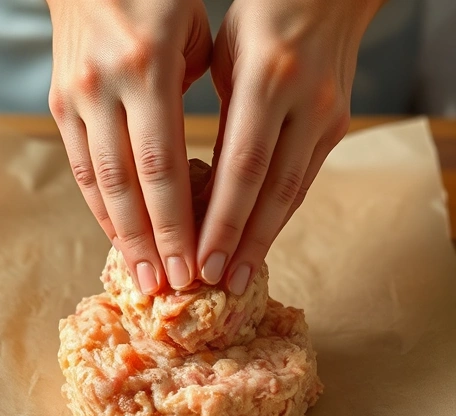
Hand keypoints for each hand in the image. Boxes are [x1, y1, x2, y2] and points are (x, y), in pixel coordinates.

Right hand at [47, 0, 212, 293]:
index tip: (197, 261)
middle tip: (170, 286)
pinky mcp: (58, 103)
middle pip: (129, 183)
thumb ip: (196, 95)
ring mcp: (76, 97)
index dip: (179, 221)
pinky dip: (98, 205)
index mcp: (148, 67)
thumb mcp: (193, 31)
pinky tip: (115, 234)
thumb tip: (203, 157)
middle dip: (151, 241)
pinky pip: (78, 166)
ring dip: (121, 234)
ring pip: (98, 182)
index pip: (165, 164)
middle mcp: (105, 87)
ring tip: (142, 274)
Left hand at [198, 0, 384, 293]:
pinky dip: (276, 215)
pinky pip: (302, 180)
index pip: (241, 167)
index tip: (197, 258)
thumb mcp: (224, 58)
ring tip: (235, 276)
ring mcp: (327, 117)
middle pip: (270, 190)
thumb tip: (184, 185)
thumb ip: (211, 117)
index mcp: (268, 80)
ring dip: (261, 239)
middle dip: (240, 243)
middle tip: (213, 283)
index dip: (220, 220)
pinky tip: (255, 242)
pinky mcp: (337, 127)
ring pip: (292, 192)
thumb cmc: (257, 20)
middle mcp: (305, 103)